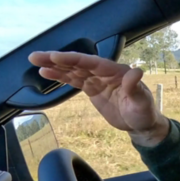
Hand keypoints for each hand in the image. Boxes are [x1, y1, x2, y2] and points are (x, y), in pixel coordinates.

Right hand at [28, 51, 168, 145]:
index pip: (92, 62)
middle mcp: (105, 72)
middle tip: (36, 56)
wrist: (141, 124)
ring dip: (54, 66)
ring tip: (35, 62)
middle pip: (78, 63)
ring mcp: (97, 80)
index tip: (56, 56)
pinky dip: (60, 76)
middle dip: (57, 59)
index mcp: (116, 71)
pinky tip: (46, 73)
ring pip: (73, 70)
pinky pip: (74, 80)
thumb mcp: (142, 102)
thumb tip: (136, 72)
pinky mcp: (92, 88)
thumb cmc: (144, 112)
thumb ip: (135, 88)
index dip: (74, 59)